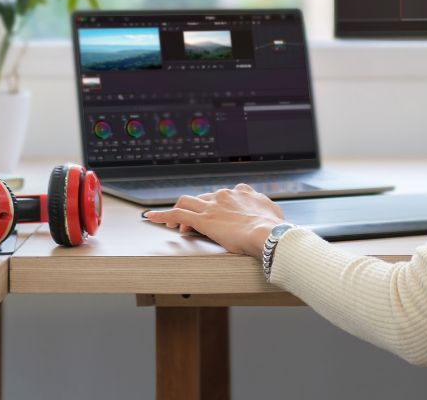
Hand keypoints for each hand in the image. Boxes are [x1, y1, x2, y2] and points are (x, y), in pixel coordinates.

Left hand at [143, 183, 285, 256]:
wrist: (268, 233)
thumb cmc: (274, 228)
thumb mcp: (273, 213)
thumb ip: (266, 210)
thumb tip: (270, 216)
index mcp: (242, 193)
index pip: (222, 195)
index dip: (215, 205)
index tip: (214, 213)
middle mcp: (225, 195)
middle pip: (203, 198)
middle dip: (195, 209)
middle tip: (190, 223)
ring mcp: (212, 206)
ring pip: (187, 202)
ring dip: (177, 212)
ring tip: (171, 222)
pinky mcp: (203, 219)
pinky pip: (177, 213)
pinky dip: (162, 215)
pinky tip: (152, 217)